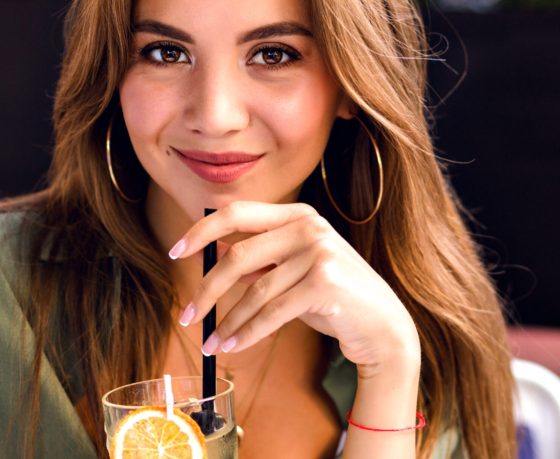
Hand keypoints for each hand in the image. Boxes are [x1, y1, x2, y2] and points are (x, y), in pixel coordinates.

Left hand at [170, 201, 419, 376]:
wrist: (383, 328)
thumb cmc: (333, 300)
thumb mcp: (295, 270)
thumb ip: (262, 258)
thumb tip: (216, 250)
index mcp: (298, 215)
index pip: (237, 213)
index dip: (201, 231)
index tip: (176, 251)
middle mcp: (309, 226)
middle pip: (238, 256)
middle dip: (207, 289)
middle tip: (188, 316)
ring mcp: (320, 252)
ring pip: (254, 291)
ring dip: (227, 321)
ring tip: (210, 343)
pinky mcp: (325, 283)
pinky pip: (272, 312)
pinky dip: (248, 332)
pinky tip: (233, 346)